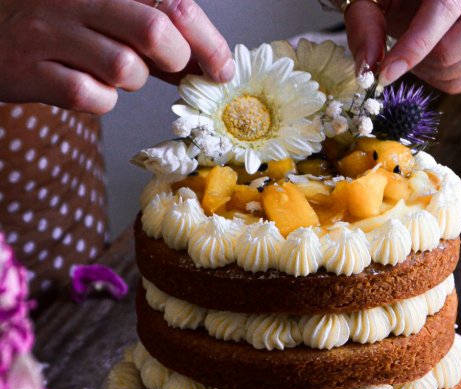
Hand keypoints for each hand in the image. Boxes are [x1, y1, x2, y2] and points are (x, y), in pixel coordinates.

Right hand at [0, 0, 233, 113]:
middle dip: (173, 59)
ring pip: (125, 69)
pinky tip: (84, 86)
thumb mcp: (106, 16)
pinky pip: (92, 98)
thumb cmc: (60, 27)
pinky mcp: (31, 71)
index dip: (207, 40)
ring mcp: (50, 33)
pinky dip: (100, 100)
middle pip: (154, 31)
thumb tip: (209, 64)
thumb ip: (155, 37)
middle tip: (164, 66)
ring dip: (131, 81)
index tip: (223, 69)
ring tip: (108, 71)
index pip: (172, 4)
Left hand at [345, 0, 460, 93]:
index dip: (414, 48)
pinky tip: (429, 65)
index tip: (384, 75)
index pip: (445, 10)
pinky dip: (447, 81)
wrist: (409, 1)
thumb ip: (364, 27)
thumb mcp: (367, 2)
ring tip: (416, 57)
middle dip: (428, 59)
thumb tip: (367, 69)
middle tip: (402, 56)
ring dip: (436, 72)